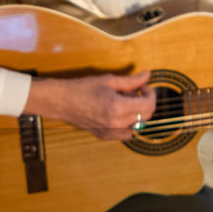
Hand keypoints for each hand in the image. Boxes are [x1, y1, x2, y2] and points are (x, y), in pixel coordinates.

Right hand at [26, 71, 155, 139]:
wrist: (61, 101)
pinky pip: (126, 133)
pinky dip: (127, 123)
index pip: (148, 105)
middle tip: (132, 92)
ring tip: (122, 102)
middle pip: (146, 116)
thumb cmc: (82, 88)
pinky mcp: (105, 136)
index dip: (150, 94)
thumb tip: (147, 75)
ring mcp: (110, 132)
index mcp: (117, 107)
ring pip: (137, 125)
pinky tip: (117, 113)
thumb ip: (131, 81)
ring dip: (136, 112)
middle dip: (144, 101)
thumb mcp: (109, 80)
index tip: (144, 87)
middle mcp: (115, 122)